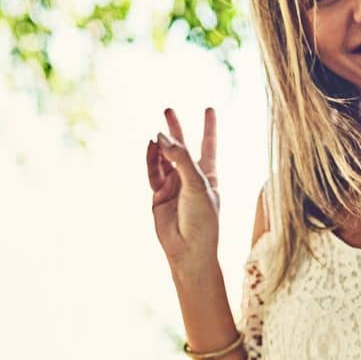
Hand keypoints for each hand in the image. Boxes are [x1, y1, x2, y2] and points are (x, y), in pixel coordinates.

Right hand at [146, 105, 220, 279]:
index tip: (209, 109)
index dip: (209, 127)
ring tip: (157, 135)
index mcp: (208, 175)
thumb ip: (182, 158)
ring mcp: (173, 185)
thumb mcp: (197, 185)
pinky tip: (150, 146)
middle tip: (168, 109)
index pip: (209, 145)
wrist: (189, 250)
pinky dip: (151, 159)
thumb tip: (162, 136)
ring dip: (160, 146)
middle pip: (182, 147)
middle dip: (176, 129)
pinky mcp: (159, 194)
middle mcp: (190, 178)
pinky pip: (153, 171)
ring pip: (164, 158)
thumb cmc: (202, 220)